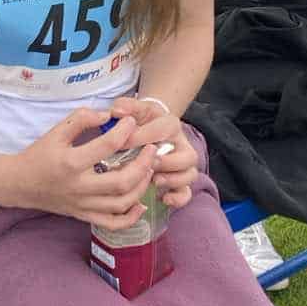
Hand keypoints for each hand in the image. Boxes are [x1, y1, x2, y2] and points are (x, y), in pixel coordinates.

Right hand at [7, 105, 158, 228]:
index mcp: (71, 163)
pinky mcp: (83, 215)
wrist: (18, 184)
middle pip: (121, 181)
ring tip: (148, 171)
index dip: (124, 131)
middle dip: (143, 164)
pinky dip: (130, 217)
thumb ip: (81, 119)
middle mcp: (79, 186)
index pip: (107, 146)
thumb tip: (108, 115)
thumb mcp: (55, 132)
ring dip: (141, 187)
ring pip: (121, 203)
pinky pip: (112, 223)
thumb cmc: (38, 155)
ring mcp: (82, 204)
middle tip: (151, 150)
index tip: (132, 122)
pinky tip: (139, 204)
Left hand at [106, 94, 198, 209]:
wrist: (151, 127)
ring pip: (190, 175)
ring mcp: (183, 164)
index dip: (141, 137)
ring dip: (173, 180)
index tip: (120, 144)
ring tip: (155, 181)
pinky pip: (186, 192)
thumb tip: (116, 111)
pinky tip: (163, 198)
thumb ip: (127, 106)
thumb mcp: (136, 109)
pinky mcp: (180, 180)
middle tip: (148, 165)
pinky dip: (178, 198)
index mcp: (171, 125)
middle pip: (187, 156)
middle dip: (167, 162)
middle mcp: (182, 145)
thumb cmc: (142, 120)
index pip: (162, 130)